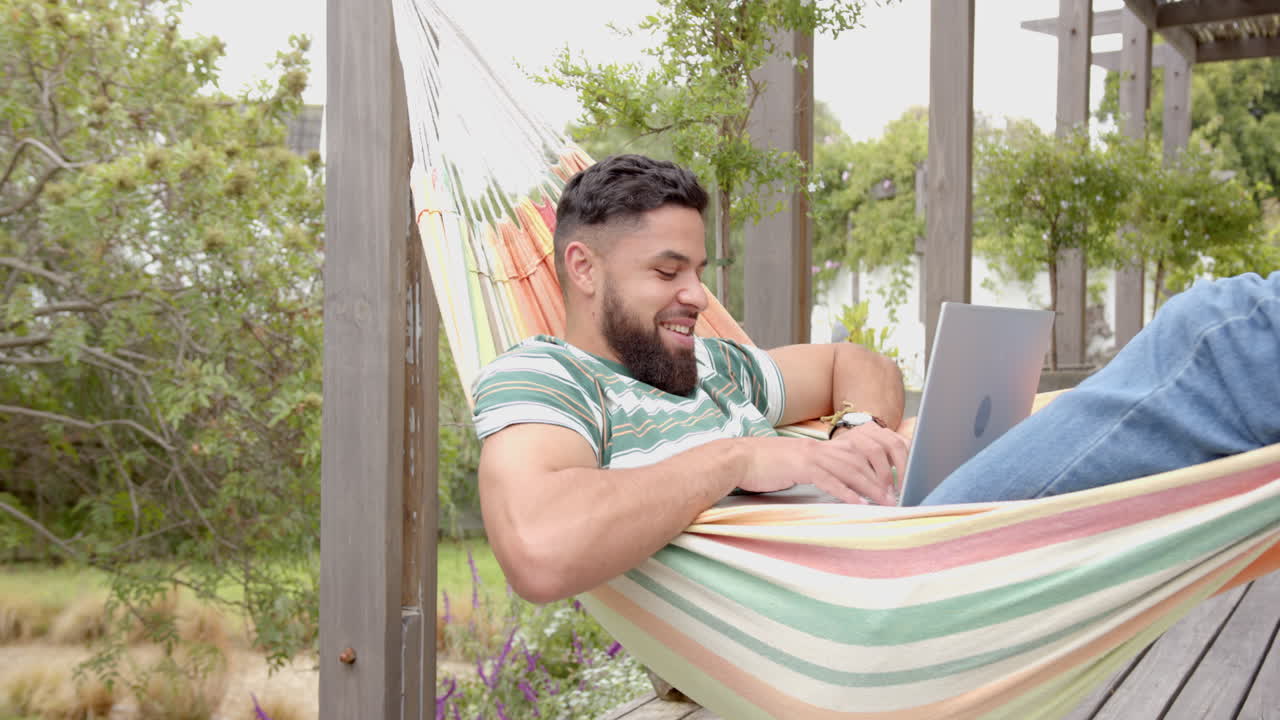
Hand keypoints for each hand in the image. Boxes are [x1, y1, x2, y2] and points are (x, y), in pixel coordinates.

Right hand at [737, 426, 909, 504]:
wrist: (739, 459)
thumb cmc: (764, 465)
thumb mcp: (795, 465)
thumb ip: (815, 471)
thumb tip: (833, 485)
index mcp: (820, 448)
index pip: (856, 455)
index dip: (875, 469)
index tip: (889, 485)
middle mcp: (819, 449)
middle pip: (859, 461)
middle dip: (880, 480)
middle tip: (895, 497)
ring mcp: (810, 456)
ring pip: (849, 470)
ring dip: (870, 487)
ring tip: (884, 501)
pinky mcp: (800, 467)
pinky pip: (829, 480)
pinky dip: (846, 492)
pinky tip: (858, 503)